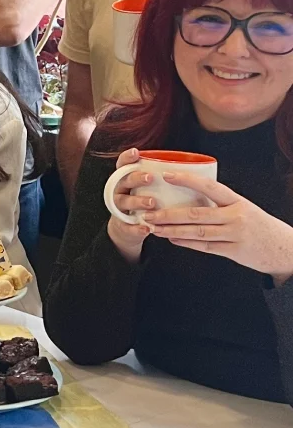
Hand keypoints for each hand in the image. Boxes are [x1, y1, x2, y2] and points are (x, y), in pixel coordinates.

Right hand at [104, 148, 154, 263]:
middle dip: (135, 178)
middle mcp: (120, 190)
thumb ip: (163, 180)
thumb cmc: (148, 203)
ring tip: (151, 202)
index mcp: (127, 179)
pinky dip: (136, 227)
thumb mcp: (151, 189)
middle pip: (122, 180)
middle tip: (150, 178)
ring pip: (122, 201)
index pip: (123, 164)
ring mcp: (119, 208)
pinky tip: (147, 228)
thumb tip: (193, 168)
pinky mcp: (122, 225)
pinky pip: (126, 226)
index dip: (127, 157)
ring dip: (136, 201)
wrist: (130, 228)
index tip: (137, 153)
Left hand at [143, 170, 292, 281]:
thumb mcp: (245, 208)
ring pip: (197, 232)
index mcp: (238, 201)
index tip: (167, 175)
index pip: (210, 186)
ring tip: (154, 227)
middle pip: (197, 213)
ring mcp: (235, 235)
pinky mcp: (235, 252)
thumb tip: (190, 196)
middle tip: (148, 212)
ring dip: (172, 230)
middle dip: (169, 213)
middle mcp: (236, 216)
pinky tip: (171, 239)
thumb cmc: (261, 226)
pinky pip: (205, 247)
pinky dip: (186, 243)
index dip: (187, 180)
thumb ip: (222, 204)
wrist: (287, 249)